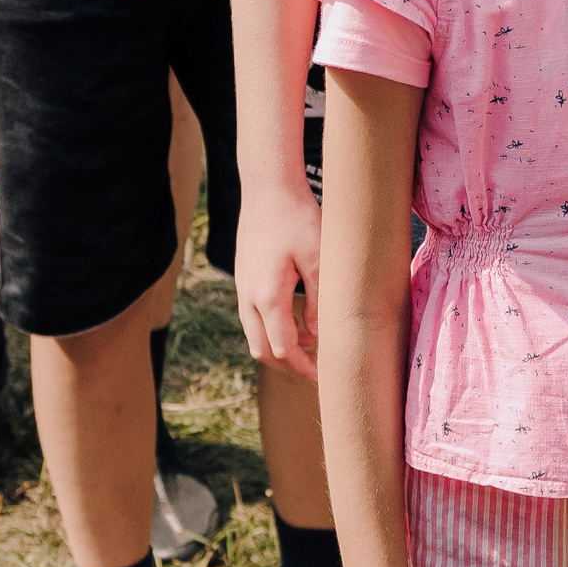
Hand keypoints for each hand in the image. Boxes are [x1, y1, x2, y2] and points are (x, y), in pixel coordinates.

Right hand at [234, 183, 321, 377]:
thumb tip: (317, 336)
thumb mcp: (319, 259)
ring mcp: (242, 289)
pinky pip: (252, 319)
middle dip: (289, 366)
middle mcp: (249, 298)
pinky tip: (295, 324)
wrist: (267, 190)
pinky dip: (270, 331)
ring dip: (278, 349)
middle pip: (263, 350)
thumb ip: (319, 301)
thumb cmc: (298, 219)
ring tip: (308, 351)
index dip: (304, 367)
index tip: (325, 376)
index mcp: (268, 296)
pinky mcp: (243, 280)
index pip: (283, 348)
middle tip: (316, 372)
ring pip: (254, 336)